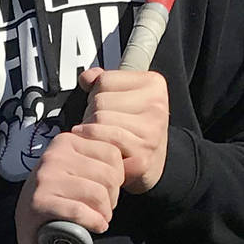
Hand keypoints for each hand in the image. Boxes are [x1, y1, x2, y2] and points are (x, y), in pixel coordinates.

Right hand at [17, 119, 124, 243]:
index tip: (108, 191)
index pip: (113, 153)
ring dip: (105, 212)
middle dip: (113, 197)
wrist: (27, 225)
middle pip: (109, 174)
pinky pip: (80, 211)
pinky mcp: (40, 202)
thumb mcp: (78, 170)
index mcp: (67, 141)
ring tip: (100, 218)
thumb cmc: (59, 198)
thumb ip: (101, 163)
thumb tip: (138, 163)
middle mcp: (55, 155)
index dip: (119, 177)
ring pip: (98, 194)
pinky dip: (94, 222)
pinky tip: (95, 227)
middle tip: (105, 209)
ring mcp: (46, 177)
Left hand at [73, 65, 168, 192]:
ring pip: (99, 120)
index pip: (104, 80)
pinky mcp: (142, 155)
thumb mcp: (123, 97)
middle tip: (101, 126)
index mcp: (153, 84)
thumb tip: (86, 78)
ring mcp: (152, 131)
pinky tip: (101, 149)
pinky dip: (95, 146)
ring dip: (90, 132)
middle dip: (91, 114)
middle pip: (99, 101)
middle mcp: (157, 106)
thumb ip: (103, 82)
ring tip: (101, 138)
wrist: (152, 165)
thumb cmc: (135, 130)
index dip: (96, 94)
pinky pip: (105, 141)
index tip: (107, 107)